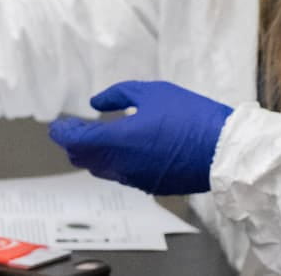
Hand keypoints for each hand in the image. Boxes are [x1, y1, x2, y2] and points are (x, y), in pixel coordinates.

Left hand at [46, 81, 232, 194]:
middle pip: (84, 159)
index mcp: (118, 140)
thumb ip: (118, 96)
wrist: (223, 150)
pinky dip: (114, 163)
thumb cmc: (189, 115)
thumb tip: (96, 103)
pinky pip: (122, 175)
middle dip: (74, 145)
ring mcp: (135, 179)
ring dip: (92, 156)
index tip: (57, 126)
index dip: (62, 133)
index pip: (76, 141)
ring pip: (101, 170)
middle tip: (72, 131)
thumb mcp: (152, 93)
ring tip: (94, 140)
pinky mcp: (150, 186)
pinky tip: (124, 151)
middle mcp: (121, 165)